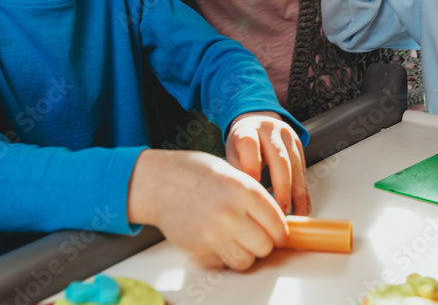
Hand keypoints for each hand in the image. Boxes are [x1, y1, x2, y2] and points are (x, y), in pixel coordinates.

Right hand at [127, 149, 288, 270]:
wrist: (157, 182)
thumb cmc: (193, 173)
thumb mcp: (232, 173)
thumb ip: (255, 196)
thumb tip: (277, 221)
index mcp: (244, 190)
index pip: (278, 224)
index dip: (280, 231)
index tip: (277, 233)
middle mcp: (231, 214)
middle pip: (266, 246)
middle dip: (265, 243)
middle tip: (257, 235)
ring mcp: (213, 235)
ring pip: (247, 261)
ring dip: (246, 253)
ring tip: (238, 239)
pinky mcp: (199, 250)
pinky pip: (224, 264)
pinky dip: (225, 257)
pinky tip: (218, 240)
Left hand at [225, 112, 309, 216]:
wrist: (255, 121)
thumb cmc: (241, 143)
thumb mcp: (232, 153)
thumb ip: (239, 173)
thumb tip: (248, 201)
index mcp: (247, 130)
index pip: (250, 145)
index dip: (252, 167)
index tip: (254, 191)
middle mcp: (269, 130)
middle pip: (279, 159)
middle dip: (282, 188)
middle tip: (281, 211)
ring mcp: (286, 135)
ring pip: (296, 165)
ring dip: (297, 193)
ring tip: (295, 214)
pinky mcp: (299, 144)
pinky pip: (303, 170)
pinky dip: (304, 191)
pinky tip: (302, 207)